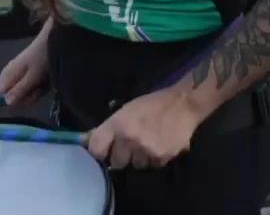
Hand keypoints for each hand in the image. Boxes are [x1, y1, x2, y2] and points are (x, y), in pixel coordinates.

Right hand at [0, 38, 49, 107]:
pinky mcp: (26, 76)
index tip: (22, 100)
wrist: (52, 41)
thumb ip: (19, 90)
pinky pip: (28, 89)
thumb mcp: (33, 76)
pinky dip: (37, 88)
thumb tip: (6, 103)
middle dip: (26, 98)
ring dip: (34, 93)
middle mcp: (8, 77)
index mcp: (6, 76)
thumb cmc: (41, 57)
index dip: (6, 103)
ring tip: (43, 83)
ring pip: (21, 95)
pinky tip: (45, 82)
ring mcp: (17, 76)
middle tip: (38, 89)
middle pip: (10, 98)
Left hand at [87, 87, 204, 169]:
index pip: (96, 149)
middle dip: (122, 155)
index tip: (105, 149)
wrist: (184, 104)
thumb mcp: (126, 110)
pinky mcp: (162, 157)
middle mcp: (130, 138)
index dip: (100, 151)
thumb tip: (85, 139)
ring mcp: (146, 150)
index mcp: (118, 124)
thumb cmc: (152, 104)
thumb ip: (108, 127)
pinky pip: (152, 165)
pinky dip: (155, 158)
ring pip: (136, 165)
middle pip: (116, 162)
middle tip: (132, 143)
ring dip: (140, 157)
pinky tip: (161, 143)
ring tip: (149, 141)